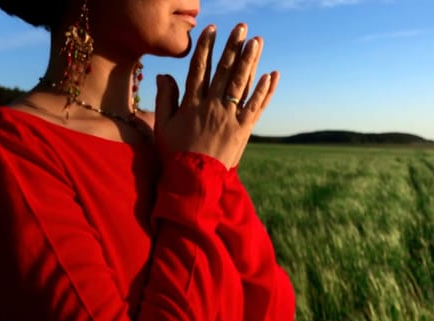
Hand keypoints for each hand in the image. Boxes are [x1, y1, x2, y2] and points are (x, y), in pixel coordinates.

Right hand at [154, 23, 279, 168]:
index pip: (199, 69)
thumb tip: (164, 75)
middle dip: (233, 47)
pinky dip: (264, 91)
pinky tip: (271, 75)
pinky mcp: (243, 130)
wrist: (194, 179)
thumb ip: (165, 99)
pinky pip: (255, 106)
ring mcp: (229, 117)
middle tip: (241, 27)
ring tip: (257, 42)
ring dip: (251, 61)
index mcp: (192, 104)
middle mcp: (212, 106)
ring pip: (242, 84)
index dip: (206, 48)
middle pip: (224, 71)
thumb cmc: (174, 153)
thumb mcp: (162, 126)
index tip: (212, 29)